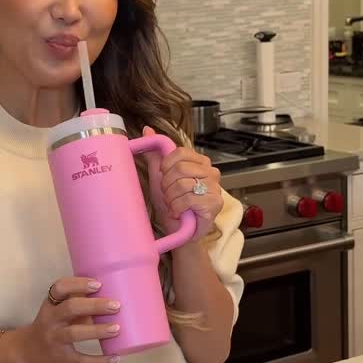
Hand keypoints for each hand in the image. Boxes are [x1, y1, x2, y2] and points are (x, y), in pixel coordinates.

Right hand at [0, 277, 120, 362]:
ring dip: (97, 330)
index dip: (78, 285)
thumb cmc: (50, 327)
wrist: (27, 353)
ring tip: (117, 328)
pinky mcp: (61, 358)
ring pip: (74, 333)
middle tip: (115, 305)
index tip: (98, 284)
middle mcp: (50, 320)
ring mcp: (55, 340)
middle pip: (70, 308)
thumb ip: (78, 306)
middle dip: (94, 306)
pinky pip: (81, 360)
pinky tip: (114, 357)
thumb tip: (111, 300)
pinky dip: (98, 361)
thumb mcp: (57, 312)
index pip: (59, 288)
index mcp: (51, 304)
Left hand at [144, 126, 222, 242]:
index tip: (164, 177)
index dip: (166, 166)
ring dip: (171, 198)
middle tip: (169, 196)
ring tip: (173, 205)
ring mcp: (215, 188)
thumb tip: (147, 130)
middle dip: (167, 185)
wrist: (181, 232)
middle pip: (180, 168)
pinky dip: (176, 207)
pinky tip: (178, 212)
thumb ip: (156, 154)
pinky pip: (187, 199)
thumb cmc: (174, 204)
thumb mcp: (161, 177)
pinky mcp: (214, 203)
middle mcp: (212, 172)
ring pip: (182, 184)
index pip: (180, 152)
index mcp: (201, 162)